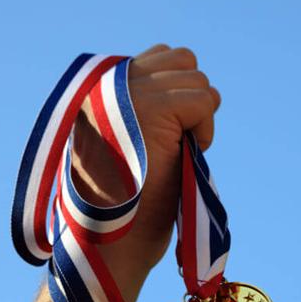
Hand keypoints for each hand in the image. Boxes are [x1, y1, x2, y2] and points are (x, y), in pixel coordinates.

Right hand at [72, 44, 220, 279]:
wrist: (108, 244)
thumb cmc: (120, 208)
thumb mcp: (123, 146)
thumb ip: (140, 108)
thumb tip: (186, 81)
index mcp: (96, 91)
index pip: (157, 58)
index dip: (176, 94)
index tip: (167, 136)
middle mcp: (108, 84)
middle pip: (182, 60)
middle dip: (191, 101)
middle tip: (177, 145)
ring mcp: (130, 93)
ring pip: (196, 78)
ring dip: (198, 117)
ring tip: (177, 153)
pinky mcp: (154, 108)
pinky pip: (203, 100)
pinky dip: (204, 129)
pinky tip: (186, 155)